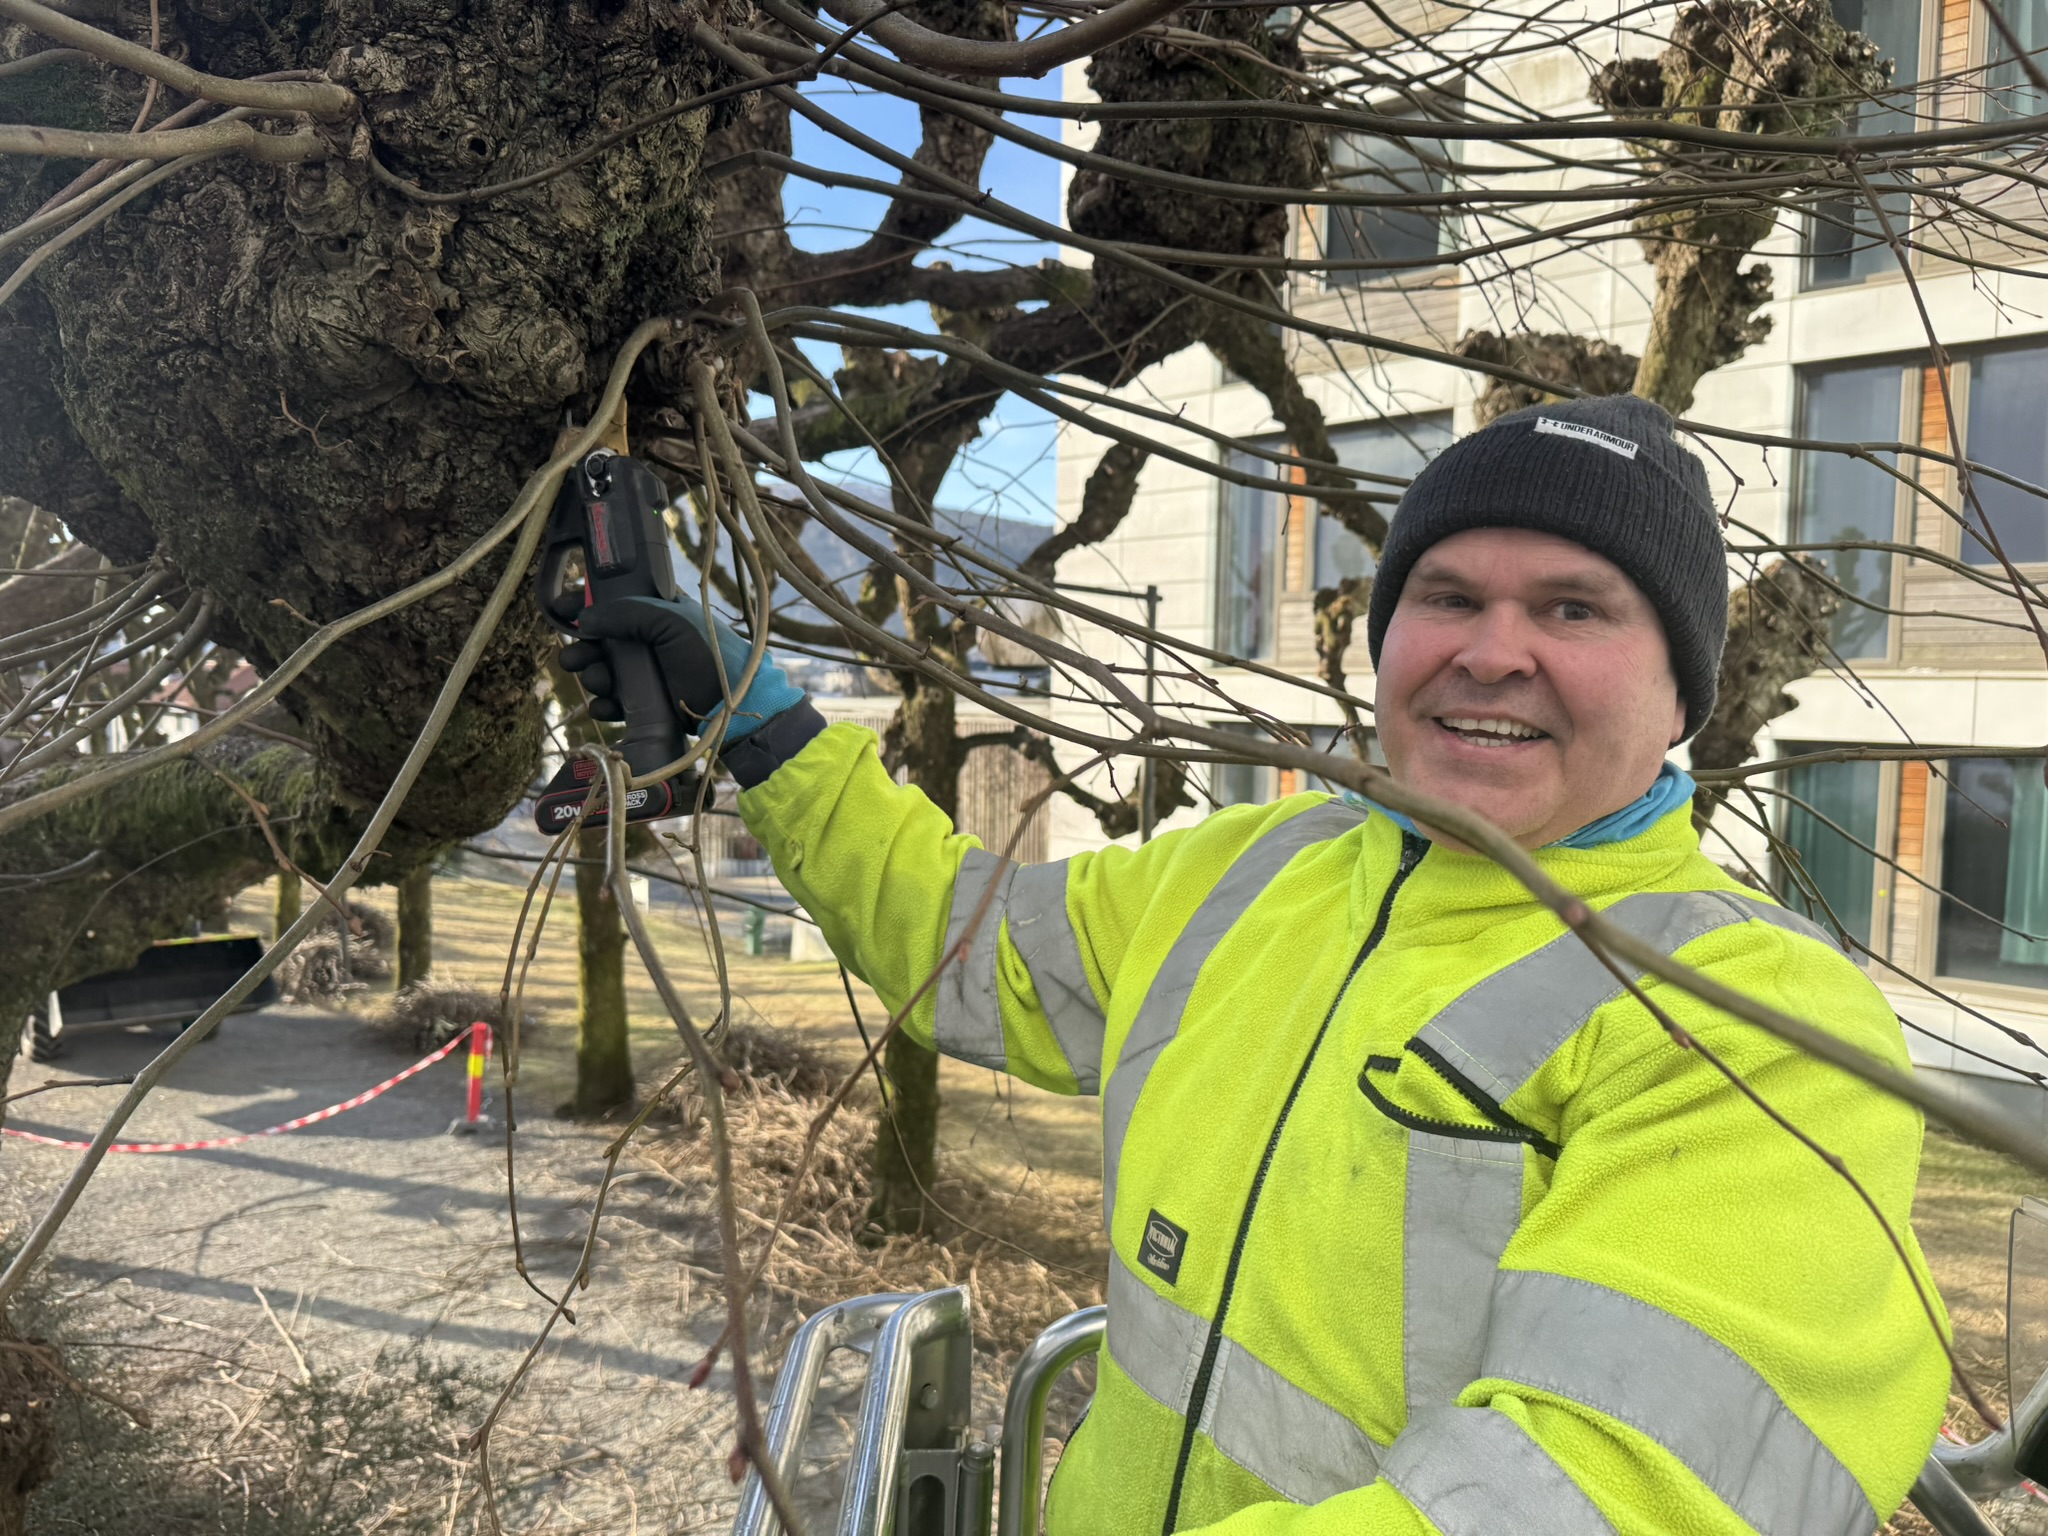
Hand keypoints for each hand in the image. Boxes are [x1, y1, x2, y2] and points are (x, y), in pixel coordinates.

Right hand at [558, 594, 803, 743]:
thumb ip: (627, 613)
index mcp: (658, 612)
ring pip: (605, 671)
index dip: (586, 602)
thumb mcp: (671, 622)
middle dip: (583, 648)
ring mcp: (648, 673)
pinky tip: (605, 708)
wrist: (735, 708)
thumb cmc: (710, 656)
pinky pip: (615, 702)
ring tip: (599, 682)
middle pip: (602, 640)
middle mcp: (650, 640)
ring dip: (593, 676)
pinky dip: (605, 705)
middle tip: (575, 659)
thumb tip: (584, 618)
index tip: (560, 609)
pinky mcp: (648, 704)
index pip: (614, 600)